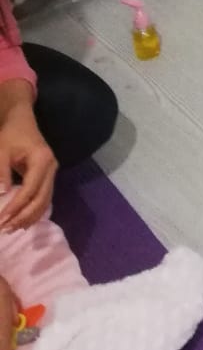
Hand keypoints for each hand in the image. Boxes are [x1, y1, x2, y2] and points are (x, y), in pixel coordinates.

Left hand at [0, 99, 56, 232]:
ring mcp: (52, 173)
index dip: (16, 207)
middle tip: (5, 229)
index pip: (31, 190)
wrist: (20, 120)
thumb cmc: (10, 134)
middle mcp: (52, 168)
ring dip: (29, 217)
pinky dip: (34, 212)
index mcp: (42, 160)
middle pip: (42, 199)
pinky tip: (22, 222)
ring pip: (45, 201)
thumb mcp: (1, 151)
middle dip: (24, 216)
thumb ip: (1, 172)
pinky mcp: (48, 176)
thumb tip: (2, 195)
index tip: (1, 220)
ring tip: (11, 229)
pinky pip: (44, 198)